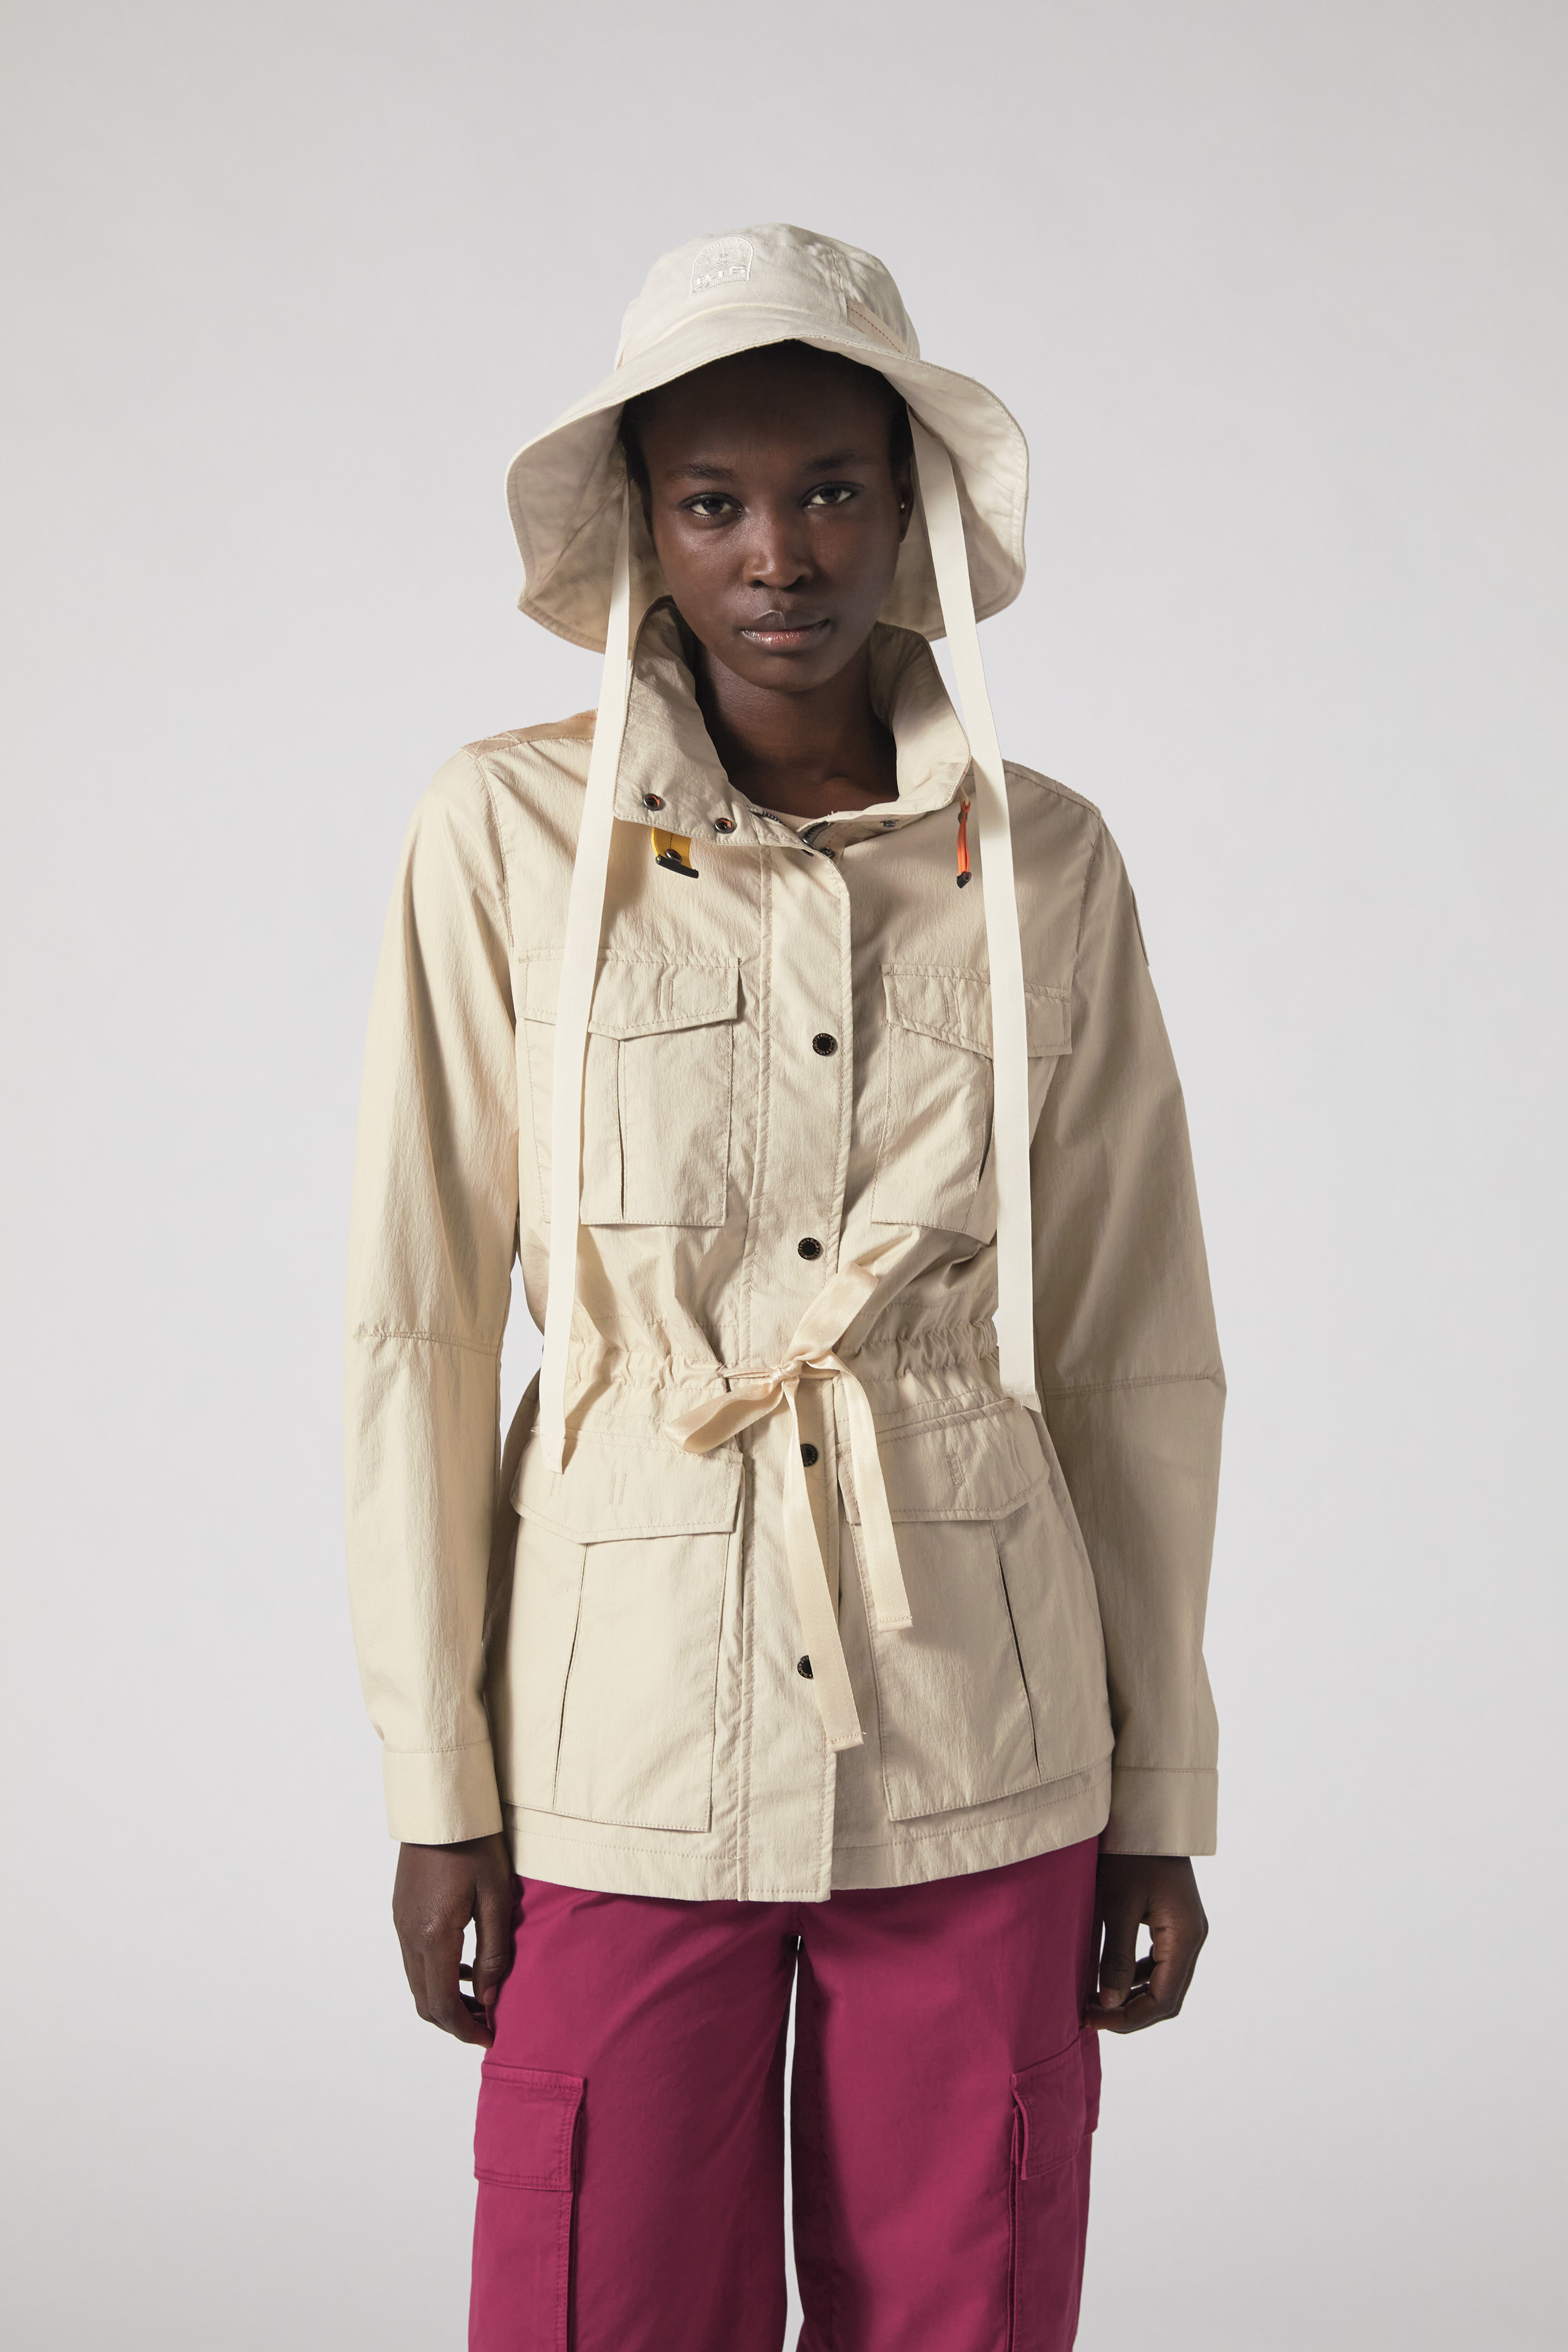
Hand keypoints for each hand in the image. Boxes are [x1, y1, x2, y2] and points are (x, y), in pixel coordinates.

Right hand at [392, 1832, 515, 2046]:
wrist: (443, 1805)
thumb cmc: (477, 1845)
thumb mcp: (497, 1898)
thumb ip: (494, 1952)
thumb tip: (489, 1998)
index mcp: (433, 1935)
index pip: (441, 2004)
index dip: (465, 2029)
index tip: (490, 2037)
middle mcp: (409, 1935)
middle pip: (424, 2001)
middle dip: (454, 2021)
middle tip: (487, 2025)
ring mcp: (401, 1923)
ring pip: (417, 1982)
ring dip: (444, 2000)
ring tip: (480, 1999)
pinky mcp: (401, 1912)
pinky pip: (414, 1959)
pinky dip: (436, 1975)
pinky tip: (465, 1967)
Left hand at [1089, 1852, 1206, 2033]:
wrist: (1145, 1815)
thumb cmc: (1129, 1854)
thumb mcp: (1117, 1904)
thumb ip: (1114, 1956)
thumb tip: (1108, 2004)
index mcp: (1185, 1937)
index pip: (1163, 2000)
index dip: (1129, 2018)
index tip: (1094, 2019)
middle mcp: (1193, 1938)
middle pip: (1167, 1996)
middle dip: (1130, 2012)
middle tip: (1090, 2014)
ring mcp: (1186, 1930)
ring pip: (1163, 1982)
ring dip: (1131, 1995)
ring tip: (1094, 1999)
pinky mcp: (1174, 1923)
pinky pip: (1158, 1962)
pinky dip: (1135, 1975)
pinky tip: (1108, 1976)